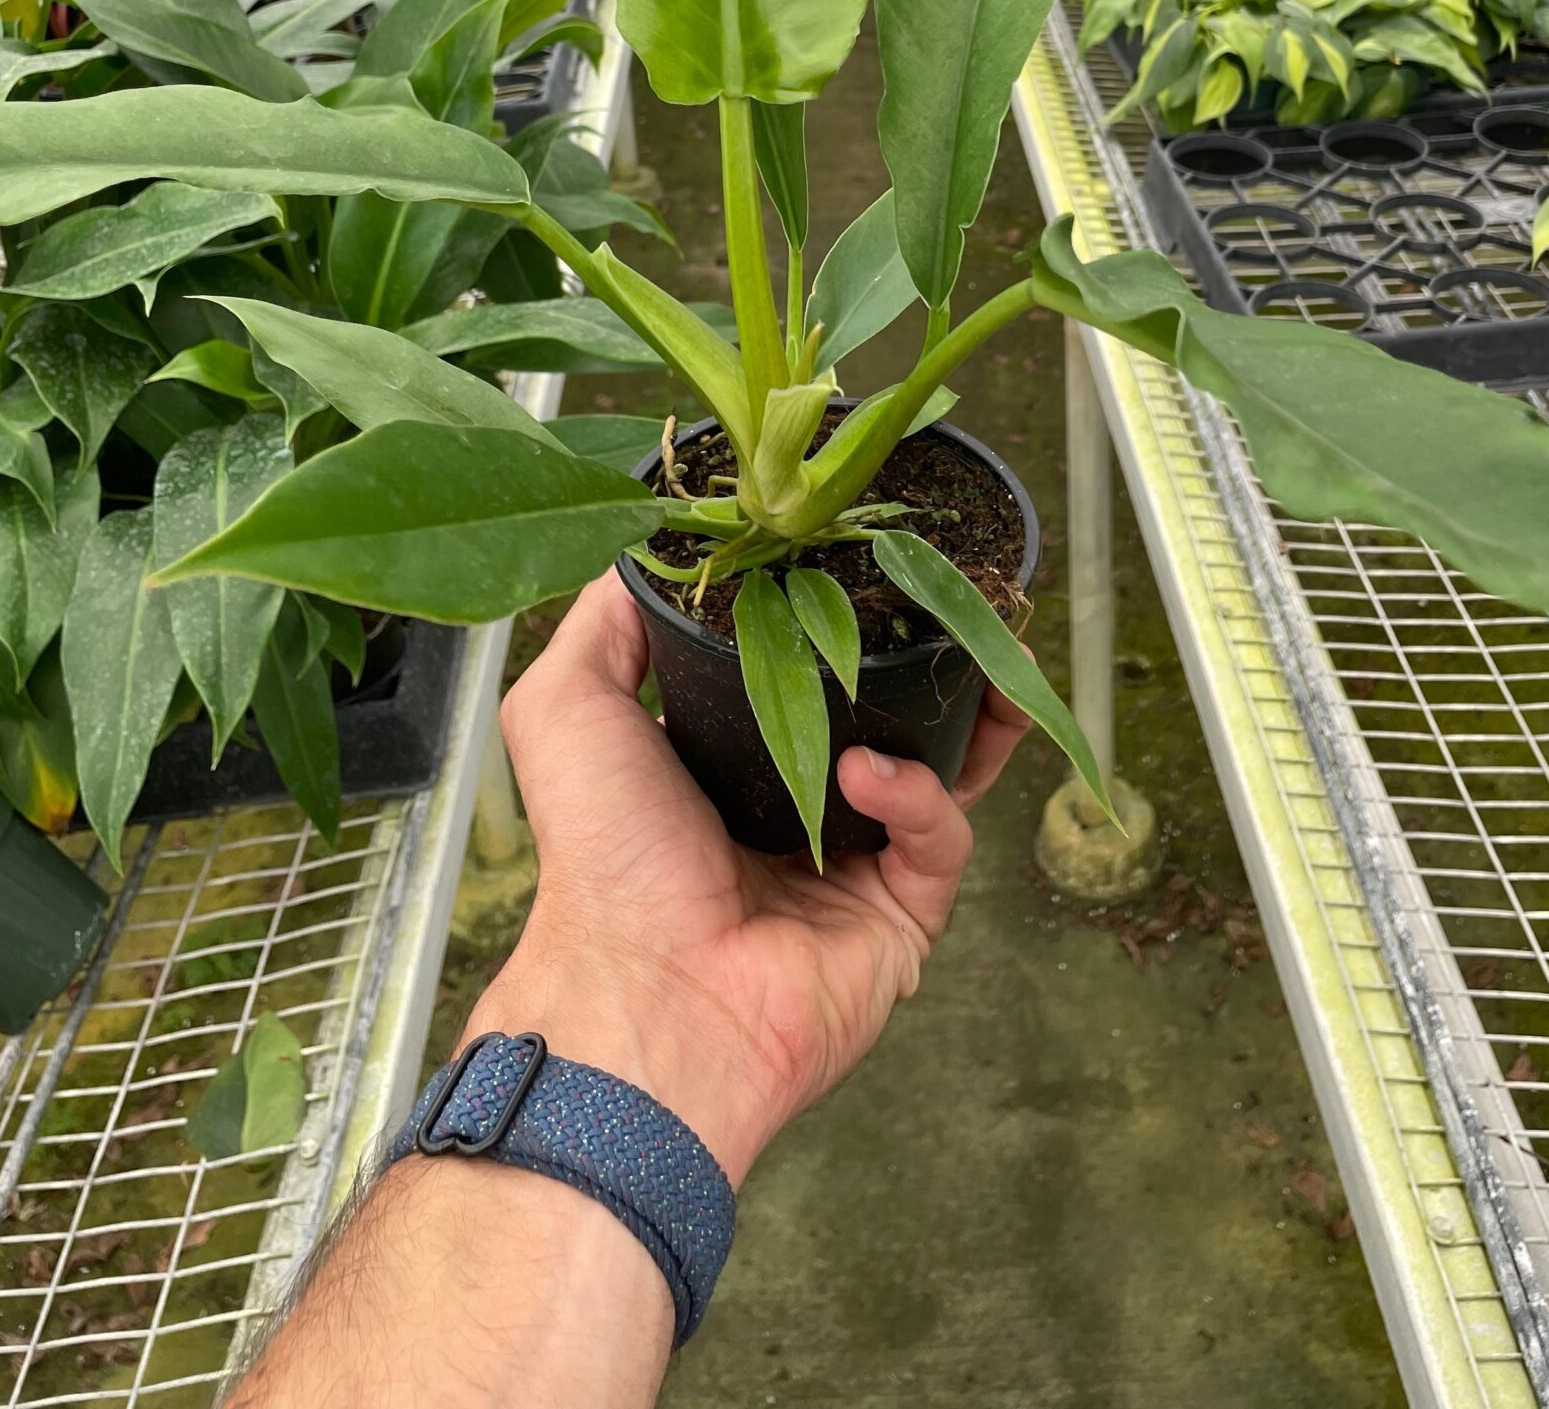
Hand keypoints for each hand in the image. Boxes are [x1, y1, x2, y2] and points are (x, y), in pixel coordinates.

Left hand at [468, 572, 1030, 1184]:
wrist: (647, 997)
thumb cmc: (601, 860)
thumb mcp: (569, 710)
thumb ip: (606, 624)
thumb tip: (649, 551)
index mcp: (729, 768)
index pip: (804, 677)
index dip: (840, 623)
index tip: (867, 567)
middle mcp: (800, 813)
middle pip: (892, 719)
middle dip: (935, 665)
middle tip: (961, 610)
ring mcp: (857, 868)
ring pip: (944, 773)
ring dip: (970, 717)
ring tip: (978, 666)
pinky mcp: (902, 918)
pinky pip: (939, 836)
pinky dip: (916, 793)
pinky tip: (869, 774)